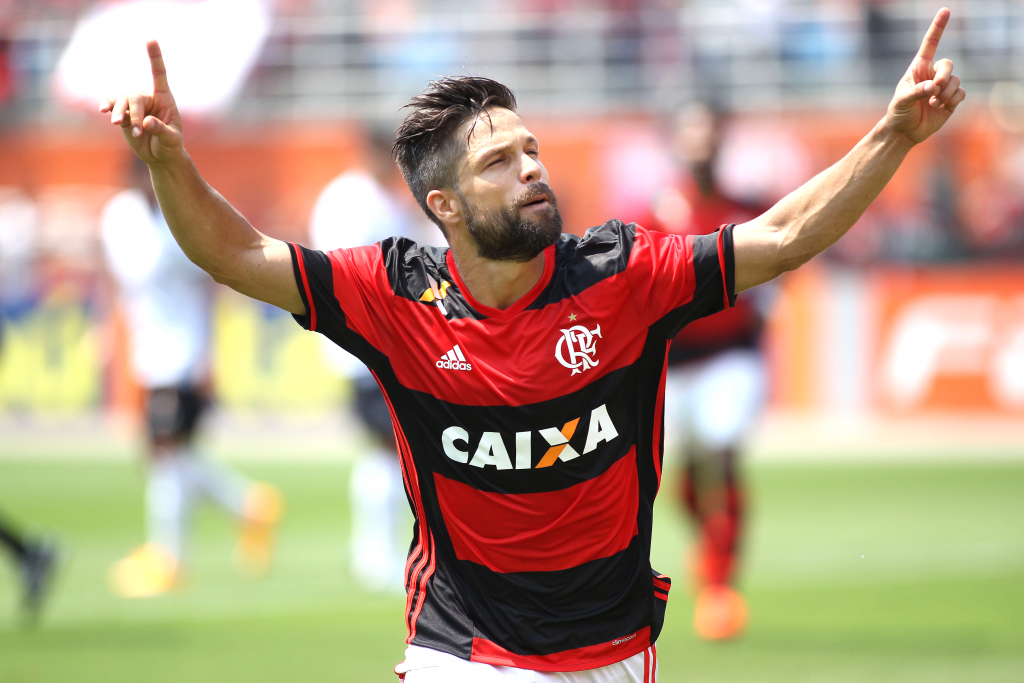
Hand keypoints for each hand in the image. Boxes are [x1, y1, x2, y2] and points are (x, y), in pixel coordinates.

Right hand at [99, 41, 182, 163]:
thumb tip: (147, 121)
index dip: (155, 56)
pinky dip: (108, 106)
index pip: (159, 74)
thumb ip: (162, 130)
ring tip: (119, 126)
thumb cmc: (171, 145)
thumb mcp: (172, 140)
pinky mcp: (123, 113)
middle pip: (135, 96)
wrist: (160, 155)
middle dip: (133, 113)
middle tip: (137, 130)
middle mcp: (149, 98)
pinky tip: (103, 109)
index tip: (150, 38)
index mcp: (165, 99)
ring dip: (120, 113)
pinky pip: (113, 105)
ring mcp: (135, 105)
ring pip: (122, 101)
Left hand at [885, 7, 965, 144]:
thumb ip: (916, 92)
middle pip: (948, 63)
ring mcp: (943, 86)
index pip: (930, 44)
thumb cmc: (898, 113)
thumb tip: (932, 87)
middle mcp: (933, 74)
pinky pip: (961, 93)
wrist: (904, 132)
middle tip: (934, 90)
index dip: (938, 27)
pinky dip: (952, 100)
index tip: (945, 11)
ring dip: (945, 93)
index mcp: (919, 68)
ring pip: (955, 80)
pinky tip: (941, 108)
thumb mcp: (901, 102)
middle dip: (943, 77)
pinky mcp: (951, 99)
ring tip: (933, 104)